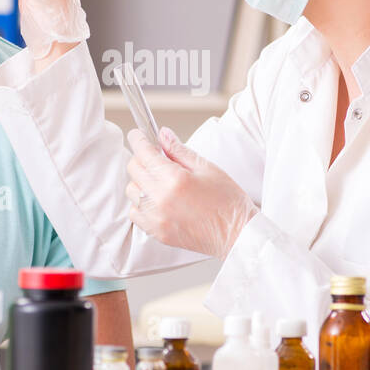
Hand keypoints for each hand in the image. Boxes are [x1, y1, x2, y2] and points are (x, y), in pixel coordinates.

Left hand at [125, 126, 259, 257]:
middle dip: (141, 158)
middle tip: (156, 157)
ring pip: (132, 191)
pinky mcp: (157, 232)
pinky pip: (135, 213)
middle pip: (134, 169)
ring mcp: (157, 218)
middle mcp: (161, 199)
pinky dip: (141, 203)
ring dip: (141, 181)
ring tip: (160, 181)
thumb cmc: (228, 201)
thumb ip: (180, 150)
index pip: (144, 152)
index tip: (138, 135)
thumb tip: (163, 135)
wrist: (237, 234)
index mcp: (175, 179)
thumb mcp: (207, 167)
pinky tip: (158, 200)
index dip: (138, 139)